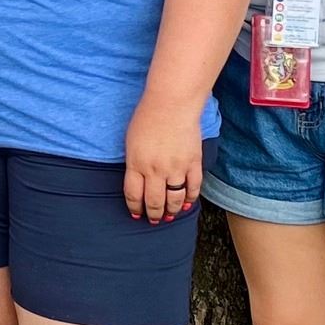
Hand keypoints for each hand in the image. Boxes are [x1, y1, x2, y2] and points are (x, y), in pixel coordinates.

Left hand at [123, 93, 202, 224]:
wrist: (171, 104)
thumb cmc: (147, 118)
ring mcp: (176, 168)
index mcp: (136, 164)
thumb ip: (134, 164)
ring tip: (169, 215)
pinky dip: (190, 199)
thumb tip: (139, 182)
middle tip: (154, 220)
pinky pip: (193, 187)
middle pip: (154, 202)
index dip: (135, 208)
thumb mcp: (131, 142)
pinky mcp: (193, 163)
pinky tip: (186, 203)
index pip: (134, 195)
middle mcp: (155, 170)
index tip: (136, 214)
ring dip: (171, 210)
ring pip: (174, 199)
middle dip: (153, 214)